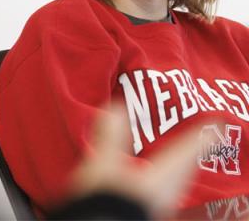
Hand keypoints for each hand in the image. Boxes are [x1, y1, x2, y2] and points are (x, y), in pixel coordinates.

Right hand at [68, 104, 214, 218]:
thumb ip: (112, 136)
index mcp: (160, 176)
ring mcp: (159, 206)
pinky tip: (152, 183)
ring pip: (176, 184)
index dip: (198, 137)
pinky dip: (165, 183)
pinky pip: (164, 195)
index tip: (213, 125)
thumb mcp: (105, 163)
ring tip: (177, 160)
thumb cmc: (109, 200)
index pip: (185, 151)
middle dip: (190, 154)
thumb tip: (116, 108)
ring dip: (178, 169)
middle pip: (185, 170)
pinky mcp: (148, 213)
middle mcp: (166, 193)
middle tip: (197, 141)